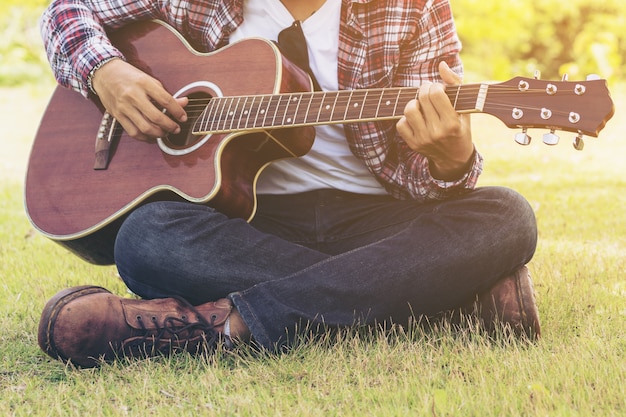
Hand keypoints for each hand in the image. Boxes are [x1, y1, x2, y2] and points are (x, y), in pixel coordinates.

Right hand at [91, 59, 187, 140]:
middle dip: (170, 126)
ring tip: (165, 133)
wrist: (104, 73)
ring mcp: (124, 106)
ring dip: (159, 134)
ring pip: (145, 128)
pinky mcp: (117, 115)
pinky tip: (151, 136)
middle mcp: (133, 95)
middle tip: (176, 128)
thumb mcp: (149, 80)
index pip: (166, 100)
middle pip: (156, 117)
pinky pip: (133, 132)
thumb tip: (184, 103)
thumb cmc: (129, 76)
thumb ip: (166, 94)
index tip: (183, 118)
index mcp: (144, 83)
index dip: (178, 112)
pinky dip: (145, 137)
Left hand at [396, 61, 473, 180]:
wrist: (454, 157)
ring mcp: (423, 139)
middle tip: (428, 92)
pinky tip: (416, 118)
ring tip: (422, 105)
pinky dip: (406, 118)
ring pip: (409, 110)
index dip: (435, 86)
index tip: (439, 89)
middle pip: (422, 98)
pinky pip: (400, 124)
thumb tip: (442, 64)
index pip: (436, 94)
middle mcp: (436, 132)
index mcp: (452, 122)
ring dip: (414, 103)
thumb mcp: (465, 107)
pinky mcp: (413, 144)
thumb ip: (455, 83)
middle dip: (424, 90)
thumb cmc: (460, 127)